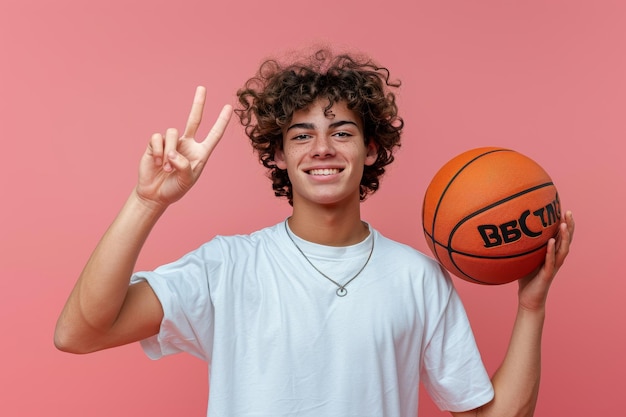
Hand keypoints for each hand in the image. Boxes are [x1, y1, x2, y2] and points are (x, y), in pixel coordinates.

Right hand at [135, 86, 232, 207]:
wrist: (155, 194)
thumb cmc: (174, 189)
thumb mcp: (186, 181)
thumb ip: (184, 166)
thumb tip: (174, 152)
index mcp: (200, 153)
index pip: (214, 135)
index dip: (221, 122)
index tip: (229, 108)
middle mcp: (187, 144)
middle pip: (194, 119)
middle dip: (198, 103)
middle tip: (202, 87)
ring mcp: (172, 143)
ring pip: (172, 132)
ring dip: (169, 152)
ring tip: (166, 168)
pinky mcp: (155, 144)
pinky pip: (158, 138)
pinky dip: (158, 150)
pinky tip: (156, 162)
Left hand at [517, 210, 574, 311]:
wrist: (529, 300)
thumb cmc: (526, 280)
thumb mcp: (524, 260)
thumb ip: (523, 248)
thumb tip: (510, 233)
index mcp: (552, 255)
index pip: (561, 238)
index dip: (565, 225)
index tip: (565, 210)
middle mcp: (555, 260)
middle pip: (566, 241)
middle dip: (569, 226)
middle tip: (569, 212)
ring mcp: (552, 268)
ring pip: (562, 250)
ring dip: (564, 237)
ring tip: (564, 224)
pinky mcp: (546, 275)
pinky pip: (550, 262)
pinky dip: (551, 251)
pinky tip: (551, 241)